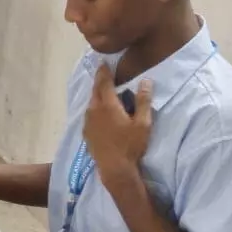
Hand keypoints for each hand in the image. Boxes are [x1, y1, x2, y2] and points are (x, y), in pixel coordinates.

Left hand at [84, 64, 152, 190]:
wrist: (114, 167)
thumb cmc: (131, 145)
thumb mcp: (143, 123)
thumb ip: (143, 101)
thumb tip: (146, 81)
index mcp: (107, 105)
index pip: (104, 83)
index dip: (104, 72)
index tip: (104, 63)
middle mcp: (94, 110)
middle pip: (95, 91)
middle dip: (99, 81)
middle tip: (103, 74)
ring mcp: (87, 121)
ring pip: (91, 103)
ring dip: (97, 95)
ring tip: (104, 92)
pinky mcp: (86, 132)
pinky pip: (89, 114)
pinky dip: (95, 108)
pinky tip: (100, 113)